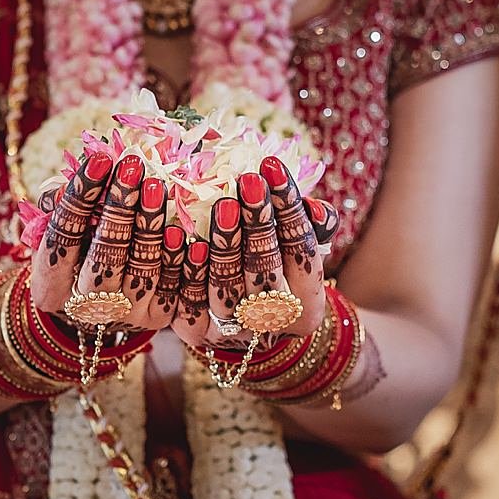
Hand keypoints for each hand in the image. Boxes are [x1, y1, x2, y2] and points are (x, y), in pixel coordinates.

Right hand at [30, 152, 181, 332]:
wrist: (103, 299)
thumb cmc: (77, 249)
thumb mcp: (59, 228)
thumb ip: (59, 203)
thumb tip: (73, 179)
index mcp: (50, 289)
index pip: (62, 240)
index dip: (80, 199)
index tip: (99, 161)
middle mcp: (85, 308)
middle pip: (103, 258)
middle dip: (119, 209)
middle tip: (132, 168)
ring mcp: (125, 315)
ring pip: (141, 271)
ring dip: (150, 225)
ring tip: (156, 186)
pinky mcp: (159, 317)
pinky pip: (174, 287)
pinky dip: (178, 257)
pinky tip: (180, 227)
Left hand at [172, 155, 339, 352]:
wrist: (241, 319)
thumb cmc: (277, 268)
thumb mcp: (300, 248)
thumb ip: (313, 227)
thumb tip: (315, 209)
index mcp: (306, 305)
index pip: (301, 251)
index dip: (288, 208)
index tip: (272, 167)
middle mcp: (272, 323)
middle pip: (264, 269)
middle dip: (257, 221)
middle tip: (248, 181)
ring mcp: (233, 330)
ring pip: (227, 284)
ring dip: (224, 241)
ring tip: (222, 202)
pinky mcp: (196, 331)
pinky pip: (190, 298)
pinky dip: (189, 266)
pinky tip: (183, 234)